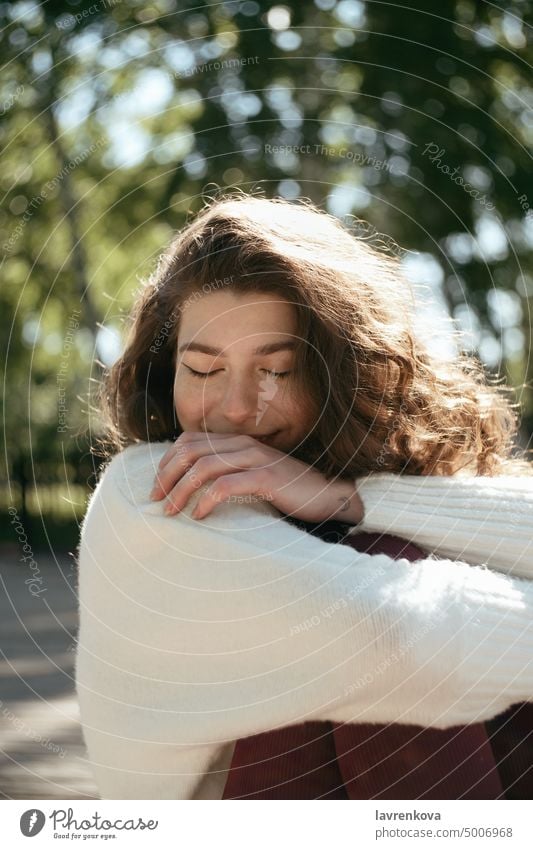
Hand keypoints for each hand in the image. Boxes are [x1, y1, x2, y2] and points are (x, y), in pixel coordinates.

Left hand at [151, 431, 363, 523]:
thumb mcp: (253, 476)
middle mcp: (243, 444)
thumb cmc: (288, 490)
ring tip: (170, 511)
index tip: (157, 486)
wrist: (329, 494)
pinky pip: (227, 485)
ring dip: (181, 490)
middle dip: (167, 475)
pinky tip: (199, 515)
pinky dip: (207, 500)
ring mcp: (256, 458)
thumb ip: (228, 473)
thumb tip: (193, 488)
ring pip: (204, 467)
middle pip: (190, 451)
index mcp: (237, 441)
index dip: (167, 461)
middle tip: (155, 500)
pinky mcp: (267, 477)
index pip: (189, 440)